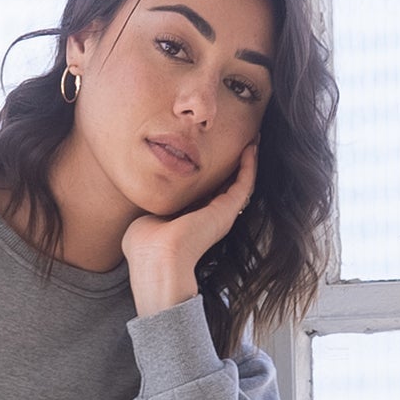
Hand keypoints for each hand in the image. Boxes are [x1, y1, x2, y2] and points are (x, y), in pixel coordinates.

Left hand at [122, 140, 257, 314]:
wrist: (158, 260)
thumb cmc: (145, 249)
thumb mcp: (145, 221)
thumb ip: (152, 210)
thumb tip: (149, 205)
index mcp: (187, 222)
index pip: (201, 196)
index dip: (206, 177)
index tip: (208, 157)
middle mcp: (206, 219)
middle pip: (223, 188)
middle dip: (231, 166)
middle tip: (239, 141)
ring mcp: (219, 216)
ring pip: (239, 184)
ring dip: (247, 162)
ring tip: (254, 139)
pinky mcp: (227, 211)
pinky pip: (245, 183)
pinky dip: (250, 165)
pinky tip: (253, 146)